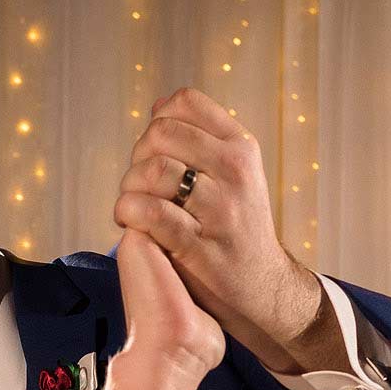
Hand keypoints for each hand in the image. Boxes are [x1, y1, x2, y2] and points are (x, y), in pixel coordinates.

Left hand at [113, 89, 340, 374]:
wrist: (262, 287)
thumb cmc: (235, 227)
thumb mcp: (233, 175)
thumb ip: (198, 140)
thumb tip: (159, 105)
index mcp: (241, 147)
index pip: (185, 103)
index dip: (159, 122)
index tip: (157, 152)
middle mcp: (235, 171)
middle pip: (162, 132)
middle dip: (138, 154)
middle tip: (140, 183)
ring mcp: (220, 208)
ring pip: (153, 170)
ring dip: (130, 186)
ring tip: (134, 205)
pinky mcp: (200, 246)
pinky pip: (150, 212)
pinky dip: (128, 211)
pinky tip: (130, 221)